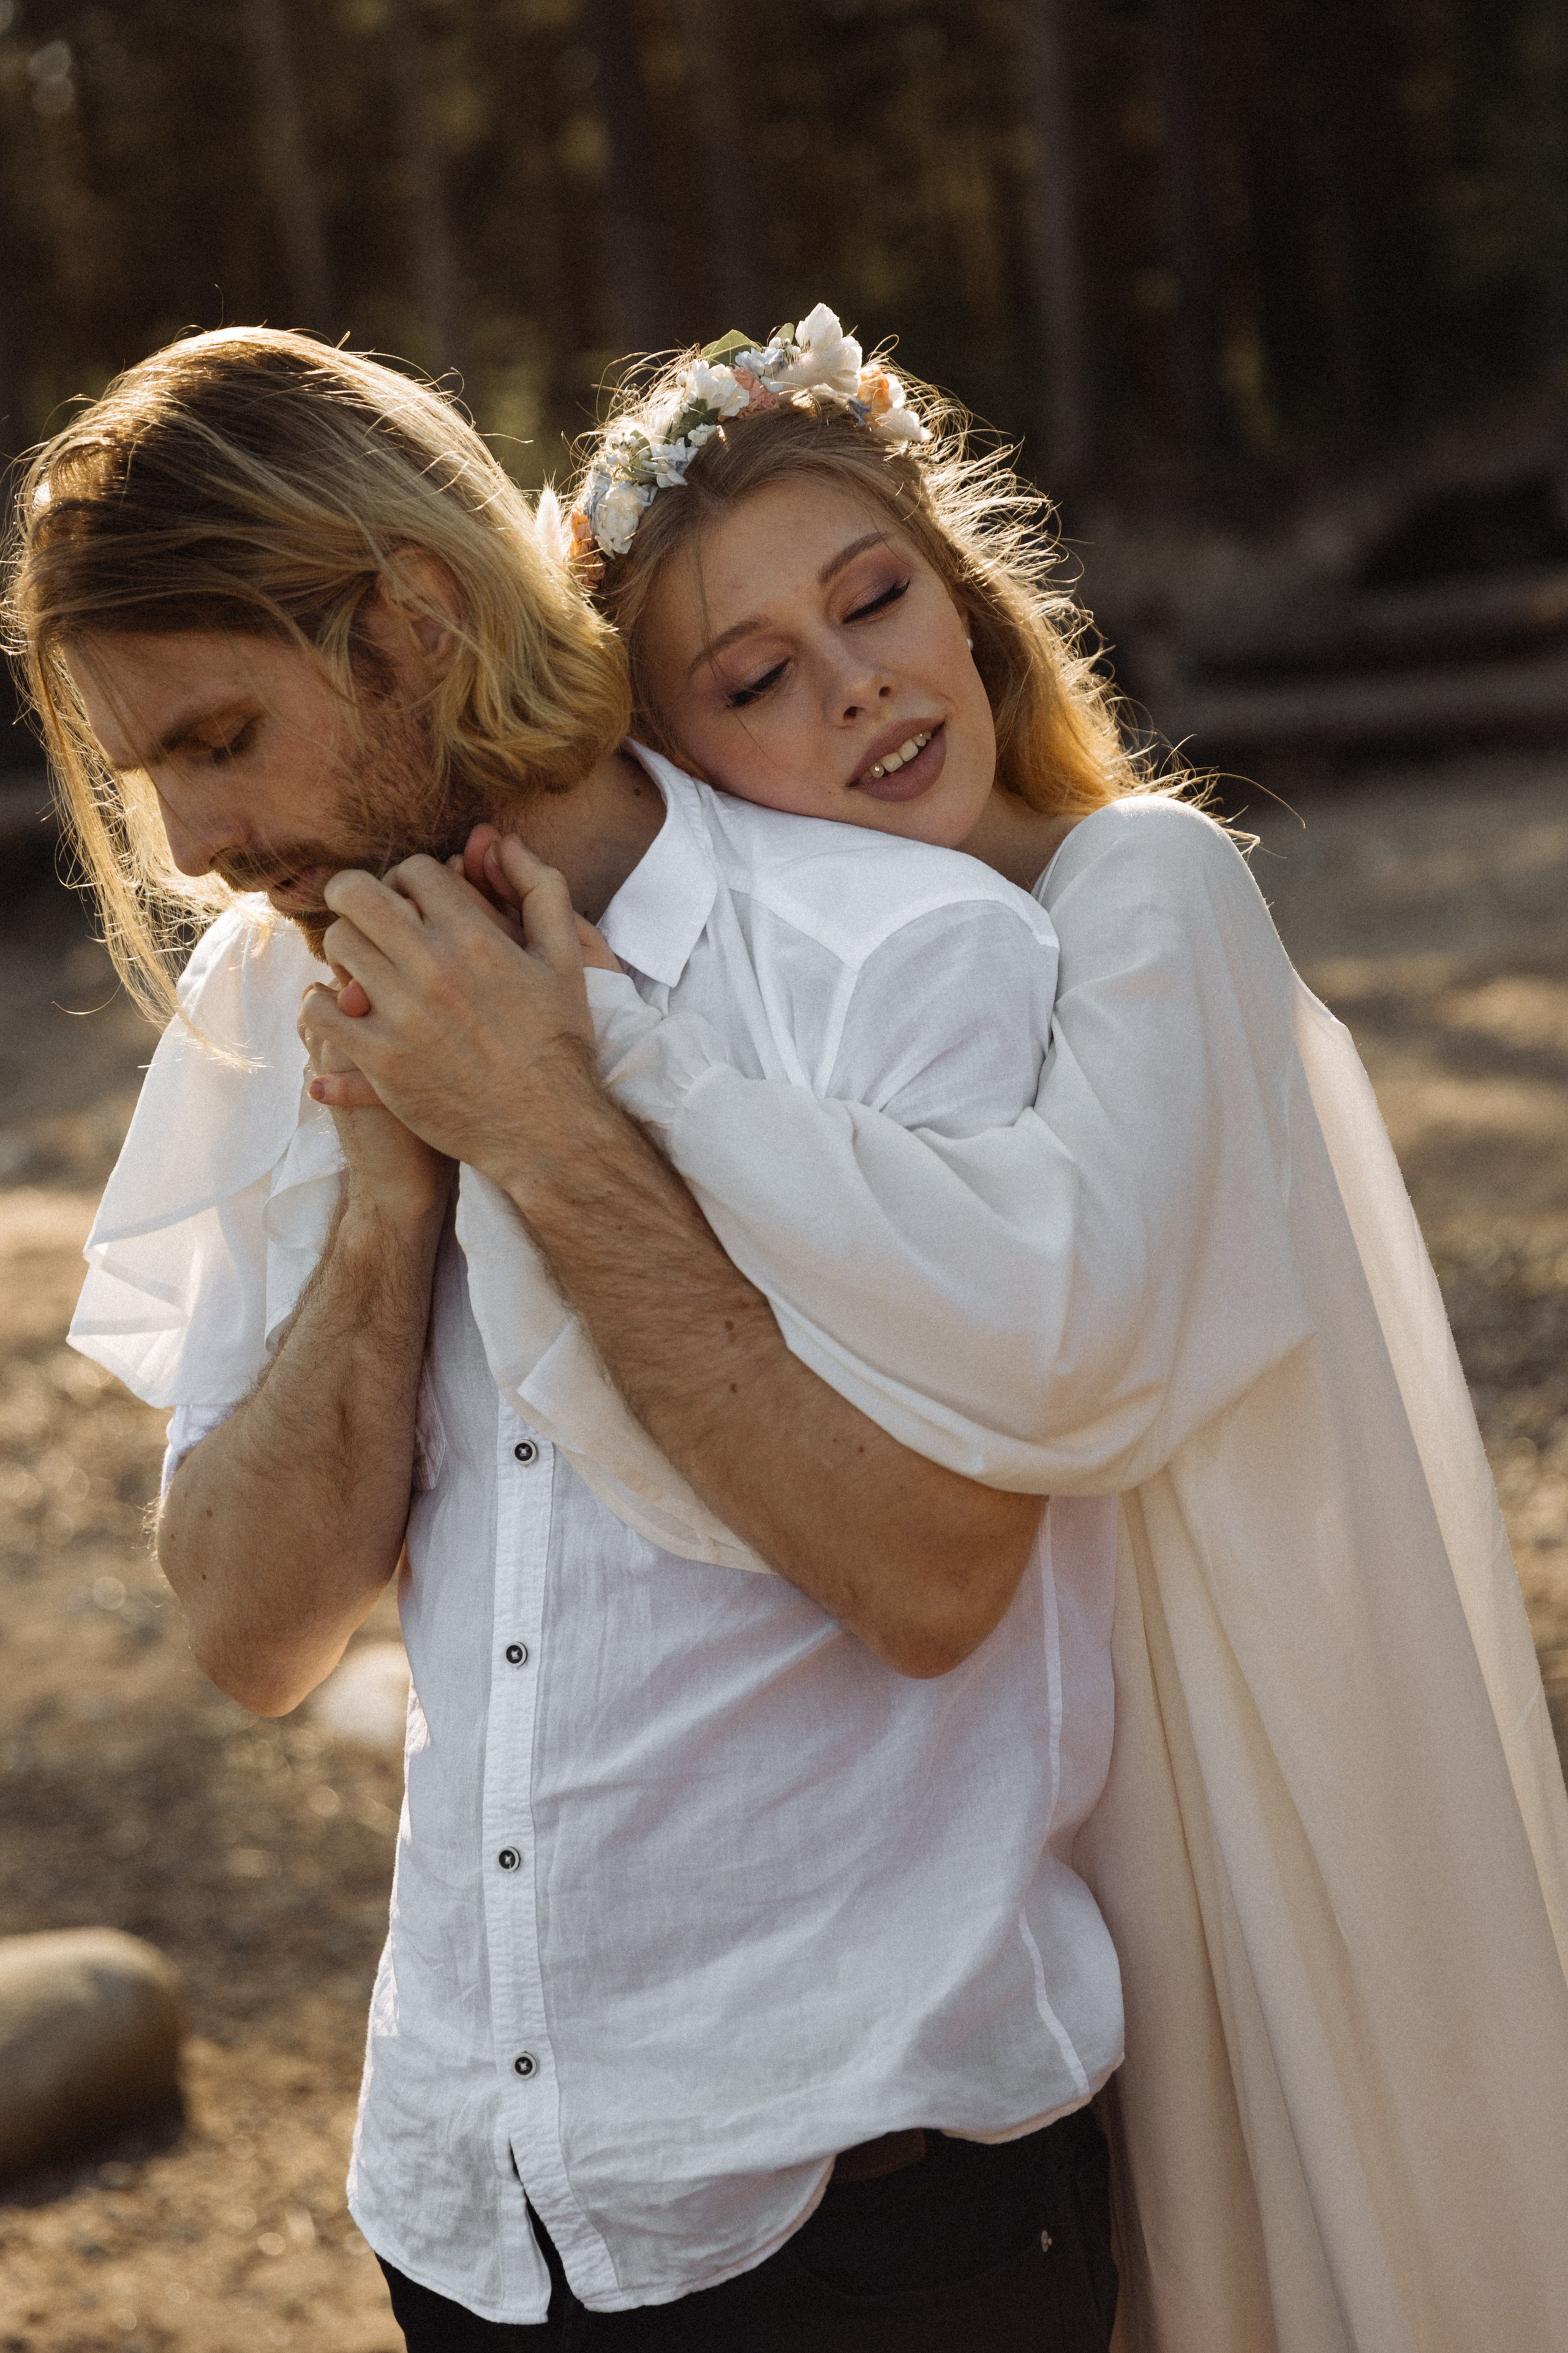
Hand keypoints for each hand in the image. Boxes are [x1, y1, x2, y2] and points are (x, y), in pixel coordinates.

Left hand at [305, 843, 614, 1195]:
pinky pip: (321, 1014)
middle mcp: (434, 969)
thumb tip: (503, 840)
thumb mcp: (566, 958)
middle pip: (358, 895)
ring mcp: (402, 1016)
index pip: (414, 871)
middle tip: (363, 913)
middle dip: (355, 894)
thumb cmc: (559, 1041)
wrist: (547, 1128)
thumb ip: (542, 890)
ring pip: (338, 946)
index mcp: (477, 939)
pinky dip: (321, 1007)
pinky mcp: (381, 1062)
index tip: (410, 901)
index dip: (407, 878)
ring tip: (361, 964)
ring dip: (344, 947)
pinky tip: (339, 1010)